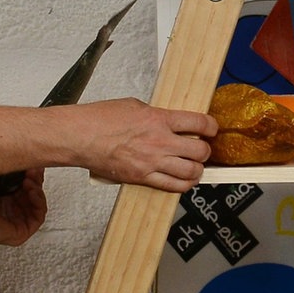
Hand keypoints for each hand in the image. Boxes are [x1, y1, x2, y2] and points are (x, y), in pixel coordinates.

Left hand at [0, 171, 47, 247]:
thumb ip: (12, 166)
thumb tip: (28, 156)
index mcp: (4, 198)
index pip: (27, 187)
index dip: (33, 175)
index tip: (33, 164)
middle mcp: (10, 210)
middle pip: (35, 195)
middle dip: (36, 181)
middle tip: (33, 170)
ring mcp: (15, 221)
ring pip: (38, 206)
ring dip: (38, 191)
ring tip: (29, 181)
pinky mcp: (19, 233)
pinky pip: (38, 219)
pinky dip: (39, 203)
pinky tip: (31, 191)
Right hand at [74, 98, 215, 192]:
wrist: (80, 136)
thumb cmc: (100, 119)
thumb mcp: (134, 106)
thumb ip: (156, 114)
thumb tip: (168, 120)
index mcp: (159, 119)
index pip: (199, 123)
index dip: (212, 127)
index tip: (212, 129)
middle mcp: (160, 141)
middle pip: (199, 150)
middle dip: (205, 150)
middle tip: (203, 149)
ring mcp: (152, 162)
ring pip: (190, 172)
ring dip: (197, 169)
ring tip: (194, 166)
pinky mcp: (142, 178)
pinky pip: (172, 186)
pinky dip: (183, 185)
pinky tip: (183, 180)